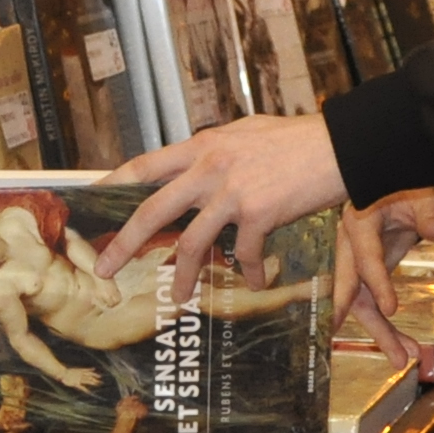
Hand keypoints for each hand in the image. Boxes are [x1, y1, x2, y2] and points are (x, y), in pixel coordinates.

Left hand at [105, 113, 349, 275]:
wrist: (343, 146)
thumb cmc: (298, 139)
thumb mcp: (247, 135)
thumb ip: (218, 152)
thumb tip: (198, 168)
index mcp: (204, 145)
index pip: (145, 165)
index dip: (113, 184)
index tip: (90, 201)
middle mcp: (210, 166)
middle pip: (152, 210)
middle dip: (124, 243)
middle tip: (104, 269)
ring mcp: (232, 191)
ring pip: (190, 242)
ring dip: (180, 275)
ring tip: (176, 297)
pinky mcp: (259, 213)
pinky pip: (242, 253)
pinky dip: (246, 272)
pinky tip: (253, 282)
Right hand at [335, 195, 433, 376]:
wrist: (394, 181)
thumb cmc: (406, 184)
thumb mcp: (422, 194)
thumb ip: (429, 213)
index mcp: (359, 223)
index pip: (366, 258)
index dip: (378, 283)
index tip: (391, 309)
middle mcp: (351, 247)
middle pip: (356, 292)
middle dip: (374, 327)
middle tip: (396, 356)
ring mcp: (357, 262)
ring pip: (363, 304)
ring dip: (383, 334)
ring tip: (407, 359)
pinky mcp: (368, 271)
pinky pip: (373, 302)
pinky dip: (387, 325)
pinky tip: (406, 346)